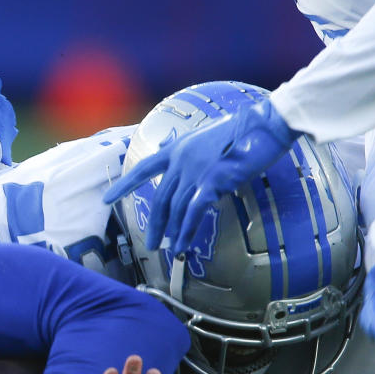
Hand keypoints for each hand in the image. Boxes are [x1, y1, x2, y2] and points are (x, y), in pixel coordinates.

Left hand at [103, 97, 298, 257]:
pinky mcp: (213, 180)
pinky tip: (183, 244)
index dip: (124, 185)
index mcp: (178, 148)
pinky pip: (193, 211)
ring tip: (169, 250)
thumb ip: (191, 154)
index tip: (107, 199)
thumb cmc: (245, 132)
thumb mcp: (209, 139)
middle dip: (155, 223)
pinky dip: (186, 230)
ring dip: (172, 232)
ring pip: (176, 208)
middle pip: (160, 197)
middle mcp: (181, 159)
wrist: (267, 123)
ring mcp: (196, 169)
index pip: (144, 168)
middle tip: (151, 242)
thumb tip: (178, 163)